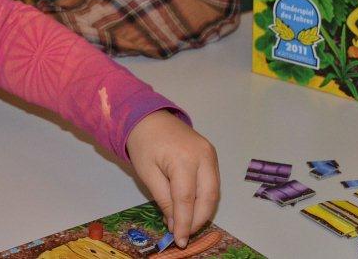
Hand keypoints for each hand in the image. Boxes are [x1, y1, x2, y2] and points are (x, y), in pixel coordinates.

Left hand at [125, 111, 219, 248]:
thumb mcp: (147, 173)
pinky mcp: (211, 154)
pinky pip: (212, 182)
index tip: (180, 240)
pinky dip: (204, 198)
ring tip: (186, 223)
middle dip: (197, 220)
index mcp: (183, 159)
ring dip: (203, 211)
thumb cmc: (143, 143)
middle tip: (184, 234)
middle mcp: (203, 156)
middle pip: (207, 198)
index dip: (184, 223)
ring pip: (214, 192)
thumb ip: (163, 198)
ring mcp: (210, 154)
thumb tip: (175, 223)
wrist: (149, 117)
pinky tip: (191, 207)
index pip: (186, 199)